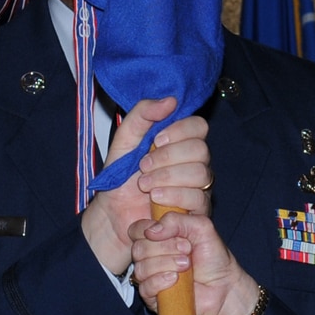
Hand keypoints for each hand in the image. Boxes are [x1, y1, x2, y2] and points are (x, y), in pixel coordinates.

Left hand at [80, 99, 212, 275]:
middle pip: (201, 150)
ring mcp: (199, 187)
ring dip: (168, 177)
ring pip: (202, 174)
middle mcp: (195, 163)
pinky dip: (174, 196)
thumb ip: (142, 115)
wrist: (112, 214)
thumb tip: (170, 100)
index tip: (156, 140)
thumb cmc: (120, 179)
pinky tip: (155, 198)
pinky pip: (199, 199)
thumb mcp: (124, 140)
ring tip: (145, 185)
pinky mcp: (198, 211)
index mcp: (180, 142)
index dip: (180, 131)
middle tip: (143, 167)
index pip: (198, 126)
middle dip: (168, 157)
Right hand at [133, 211, 261, 314]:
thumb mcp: (201, 227)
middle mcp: (151, 256)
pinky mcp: (152, 296)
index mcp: (158, 237)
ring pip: (141, 267)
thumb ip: (177, 220)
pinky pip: (145, 286)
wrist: (223, 286)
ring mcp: (150, 276)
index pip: (137, 229)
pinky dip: (161, 281)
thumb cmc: (213, 257)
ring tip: (187, 265)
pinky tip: (176, 280)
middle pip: (138, 248)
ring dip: (166, 264)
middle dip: (165, 247)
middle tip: (187, 250)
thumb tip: (151, 231)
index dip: (150, 229)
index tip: (176, 234)